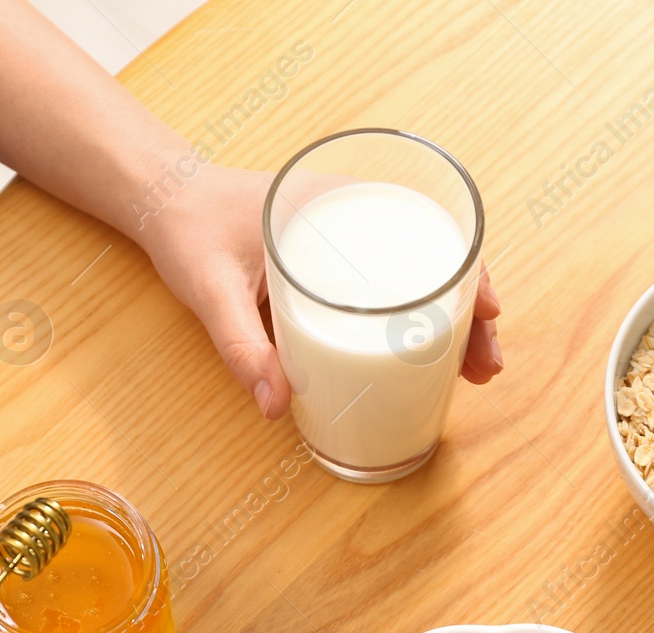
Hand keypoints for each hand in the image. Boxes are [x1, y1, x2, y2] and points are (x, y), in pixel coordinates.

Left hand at [134, 164, 503, 418]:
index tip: (490, 311)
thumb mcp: (211, 290)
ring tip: (475, 372)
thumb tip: (277, 408)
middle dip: (471, 314)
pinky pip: (390, 289)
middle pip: (434, 262)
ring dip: (452, 323)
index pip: (425, 229)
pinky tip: (431, 359)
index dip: (468, 270)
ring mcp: (348, 242)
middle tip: (488, 366)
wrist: (163, 203)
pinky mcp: (335, 266)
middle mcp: (353, 216)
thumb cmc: (189, 230)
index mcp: (335, 202)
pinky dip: (417, 321)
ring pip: (418, 280)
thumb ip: (241, 347)